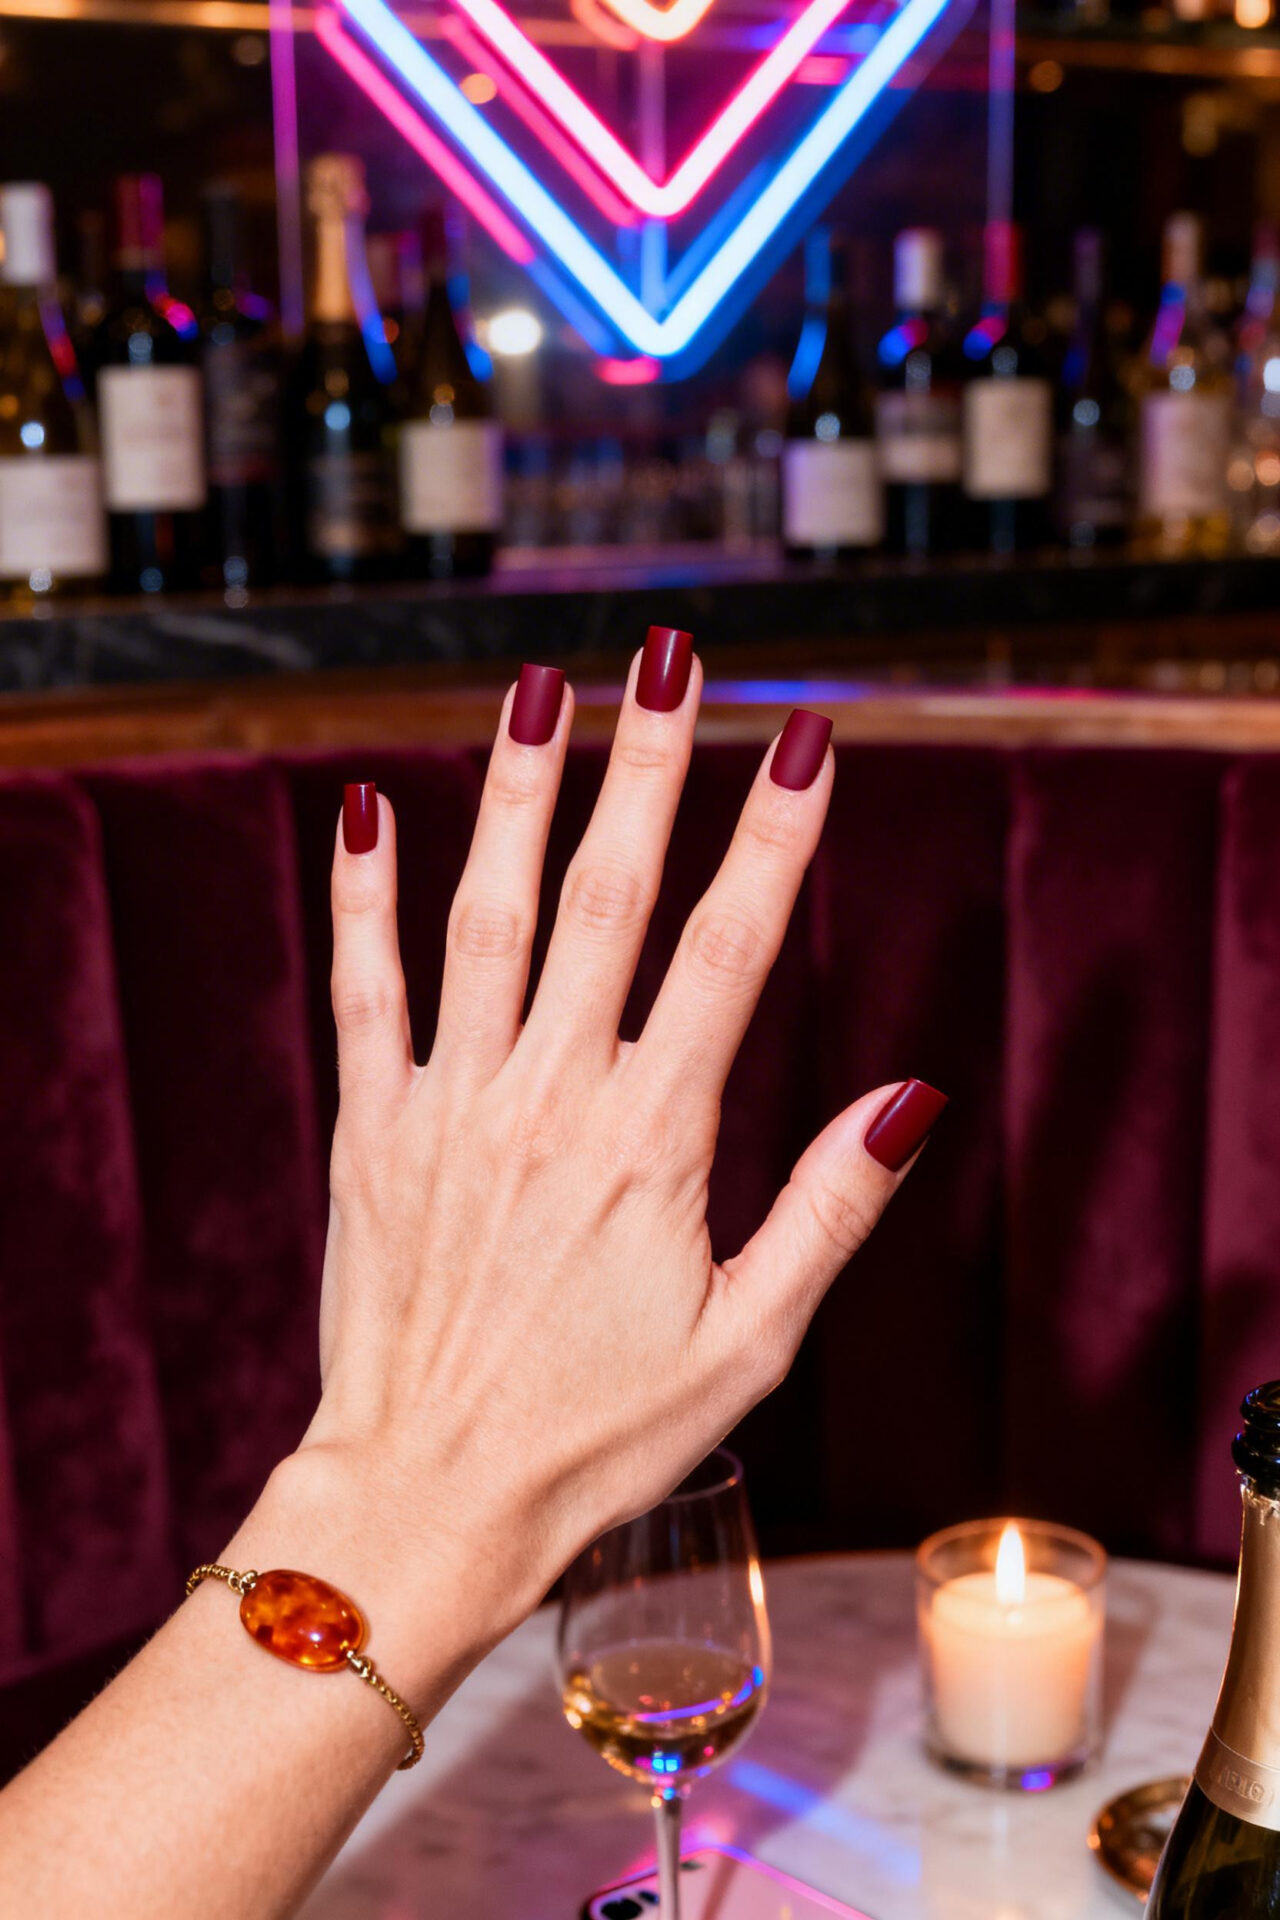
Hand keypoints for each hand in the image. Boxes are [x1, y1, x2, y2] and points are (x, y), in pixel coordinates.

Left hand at [284, 638, 944, 1690]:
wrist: (427, 1500)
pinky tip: (361, 808)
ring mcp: (451, 1105)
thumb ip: (830, 1209)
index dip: (775, 834)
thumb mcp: (749, 1343)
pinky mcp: (372, 1130)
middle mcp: (550, 1099)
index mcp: (652, 1142)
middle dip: (650, 764)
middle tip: (672, 654)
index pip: (731, 951)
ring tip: (543, 687)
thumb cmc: (598, 1435)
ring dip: (518, 792)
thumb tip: (910, 1094)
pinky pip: (362, 991)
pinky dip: (361, 898)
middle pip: (610, 896)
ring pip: (487, 915)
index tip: (806, 734)